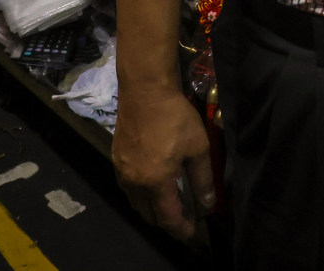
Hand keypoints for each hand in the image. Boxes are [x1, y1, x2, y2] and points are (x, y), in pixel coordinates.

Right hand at [112, 83, 216, 239]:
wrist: (145, 90)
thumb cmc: (175, 117)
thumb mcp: (198, 147)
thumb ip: (203, 179)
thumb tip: (207, 203)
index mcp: (155, 182)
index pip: (167, 218)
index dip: (181, 229)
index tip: (191, 232)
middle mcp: (135, 182)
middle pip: (148, 215)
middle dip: (165, 222)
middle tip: (182, 217)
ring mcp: (122, 170)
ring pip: (135, 202)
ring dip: (151, 209)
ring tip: (168, 203)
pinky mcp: (116, 158)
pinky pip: (127, 187)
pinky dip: (139, 194)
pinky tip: (150, 184)